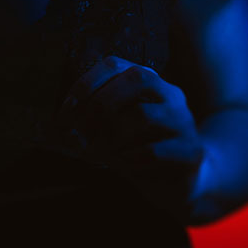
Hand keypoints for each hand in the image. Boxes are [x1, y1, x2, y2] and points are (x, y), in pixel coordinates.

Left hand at [47, 55, 205, 214]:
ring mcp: (183, 120)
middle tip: (79, 135)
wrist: (182, 182)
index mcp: (146, 80)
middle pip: (137, 79)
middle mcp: (168, 93)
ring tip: (98, 154)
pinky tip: (122, 166)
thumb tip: (57, 130)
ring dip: (110, 136)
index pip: (113, 65)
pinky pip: (153, 151)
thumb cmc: (137, 149)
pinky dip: (128, 159)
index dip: (85, 84)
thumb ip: (88, 123)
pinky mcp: (190, 151)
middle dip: (100, 105)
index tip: (64, 113)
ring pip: (142, 115)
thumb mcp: (110, 130)